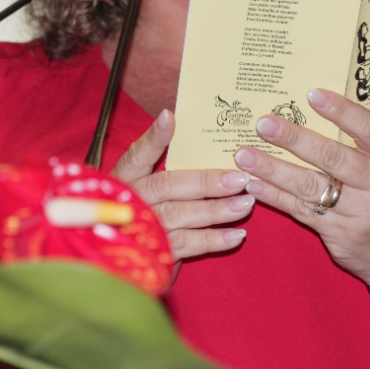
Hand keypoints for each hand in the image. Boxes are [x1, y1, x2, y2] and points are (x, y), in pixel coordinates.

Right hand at [111, 109, 252, 261]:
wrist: (123, 251)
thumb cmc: (140, 204)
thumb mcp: (140, 178)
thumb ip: (155, 152)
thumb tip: (172, 116)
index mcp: (126, 178)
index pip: (137, 154)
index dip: (153, 137)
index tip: (170, 117)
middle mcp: (132, 201)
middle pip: (168, 186)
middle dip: (206, 182)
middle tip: (240, 178)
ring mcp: (144, 228)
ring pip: (181, 215)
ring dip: (217, 210)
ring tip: (246, 203)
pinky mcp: (157, 253)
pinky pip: (188, 244)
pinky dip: (214, 239)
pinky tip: (238, 234)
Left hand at [233, 88, 369, 293]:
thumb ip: (355, 142)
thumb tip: (306, 107)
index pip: (369, 129)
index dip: (341, 111)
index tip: (311, 94)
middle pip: (332, 157)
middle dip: (294, 139)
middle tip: (264, 124)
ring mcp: (359, 211)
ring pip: (310, 186)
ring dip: (273, 169)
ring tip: (244, 155)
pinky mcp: (338, 232)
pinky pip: (300, 210)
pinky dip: (274, 196)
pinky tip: (253, 184)